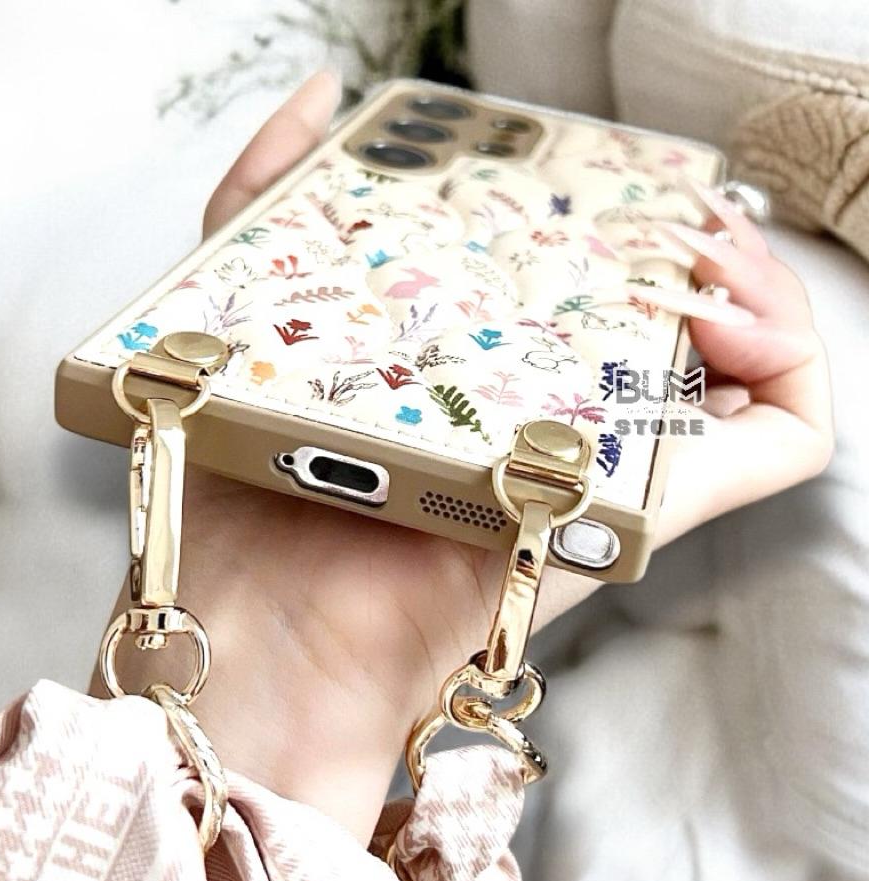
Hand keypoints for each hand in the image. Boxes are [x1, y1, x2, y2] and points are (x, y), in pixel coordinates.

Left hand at [92, 74, 832, 843]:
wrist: (266, 620)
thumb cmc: (250, 479)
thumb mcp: (251, 303)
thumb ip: (274, 192)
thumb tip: (327, 93)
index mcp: (490, 374)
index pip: (600, 282)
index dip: (631, 219)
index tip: (605, 181)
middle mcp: (566, 418)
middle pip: (683, 312)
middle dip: (699, 241)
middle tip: (667, 212)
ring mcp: (618, 464)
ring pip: (752, 364)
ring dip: (759, 286)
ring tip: (702, 252)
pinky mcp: (654, 511)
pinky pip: (780, 437)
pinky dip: (795, 364)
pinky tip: (735, 317)